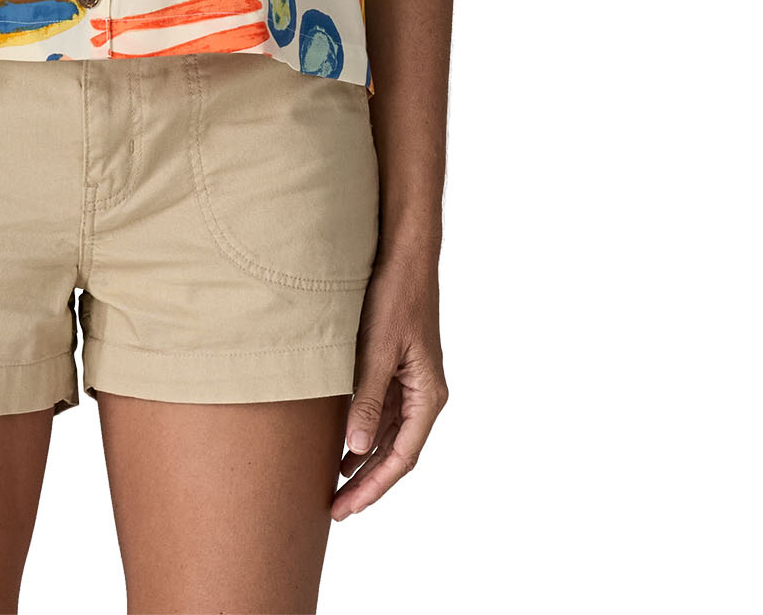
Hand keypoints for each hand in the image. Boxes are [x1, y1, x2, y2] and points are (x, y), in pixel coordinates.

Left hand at [332, 243, 447, 517]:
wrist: (404, 253)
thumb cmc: (394, 295)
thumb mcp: (376, 350)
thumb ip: (367, 400)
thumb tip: (356, 448)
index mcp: (427, 395)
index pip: (401, 457)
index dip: (372, 486)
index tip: (346, 508)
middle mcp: (424, 394)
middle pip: (395, 452)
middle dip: (366, 482)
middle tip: (336, 509)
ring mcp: (412, 381)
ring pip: (389, 435)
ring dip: (364, 460)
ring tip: (335, 485)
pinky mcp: (398, 367)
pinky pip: (383, 412)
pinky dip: (364, 432)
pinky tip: (343, 445)